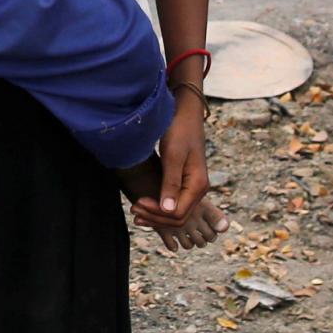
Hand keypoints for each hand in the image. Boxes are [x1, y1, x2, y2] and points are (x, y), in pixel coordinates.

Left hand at [145, 101, 220, 252]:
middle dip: (155, 217)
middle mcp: (198, 190)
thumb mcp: (173, 156)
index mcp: (198, 185)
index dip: (157, 213)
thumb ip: (171, 183)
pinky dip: (159, 208)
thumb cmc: (179, 131)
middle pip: (178, 218)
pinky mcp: (184, 183)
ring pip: (176, 214)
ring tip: (136, 211)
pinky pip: (174, 204)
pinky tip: (145, 205)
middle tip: (133, 210)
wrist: (185, 114)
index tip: (139, 203)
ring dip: (156, 215)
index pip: (178, 213)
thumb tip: (168, 210)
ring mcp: (192, 188)